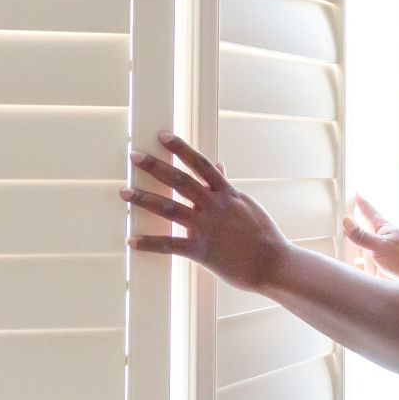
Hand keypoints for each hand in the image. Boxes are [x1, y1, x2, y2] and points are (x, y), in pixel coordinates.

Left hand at [120, 131, 292, 293]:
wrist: (274, 264)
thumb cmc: (264, 235)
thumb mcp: (247, 204)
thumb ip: (228, 186)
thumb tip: (220, 166)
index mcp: (226, 193)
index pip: (200, 163)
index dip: (180, 148)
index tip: (162, 136)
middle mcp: (214, 206)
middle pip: (179, 180)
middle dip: (154, 166)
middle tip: (133, 156)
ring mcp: (206, 227)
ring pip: (169, 208)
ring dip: (143, 198)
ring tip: (124, 191)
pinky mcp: (201, 251)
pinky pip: (170, 245)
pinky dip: (149, 243)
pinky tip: (131, 240)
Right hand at [341, 194, 398, 282]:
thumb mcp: (381, 247)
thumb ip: (363, 236)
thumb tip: (347, 222)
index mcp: (384, 228)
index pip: (369, 210)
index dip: (361, 201)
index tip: (354, 191)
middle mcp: (383, 237)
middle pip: (367, 224)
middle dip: (358, 218)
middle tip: (350, 209)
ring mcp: (384, 249)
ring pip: (366, 241)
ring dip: (358, 238)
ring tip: (350, 233)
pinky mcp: (384, 263)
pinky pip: (368, 257)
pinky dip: (360, 257)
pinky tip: (357, 260)